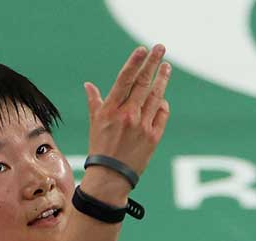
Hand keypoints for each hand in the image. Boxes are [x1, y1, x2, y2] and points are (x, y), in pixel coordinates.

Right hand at [83, 45, 171, 188]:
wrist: (111, 177)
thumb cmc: (100, 148)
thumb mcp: (95, 124)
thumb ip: (95, 102)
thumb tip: (88, 85)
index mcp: (111, 110)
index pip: (125, 80)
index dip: (135, 63)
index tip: (143, 50)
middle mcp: (128, 115)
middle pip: (143, 84)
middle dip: (153, 64)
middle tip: (161, 48)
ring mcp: (143, 126)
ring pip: (156, 97)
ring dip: (162, 80)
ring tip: (167, 67)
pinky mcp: (153, 137)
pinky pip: (161, 114)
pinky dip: (162, 105)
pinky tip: (163, 98)